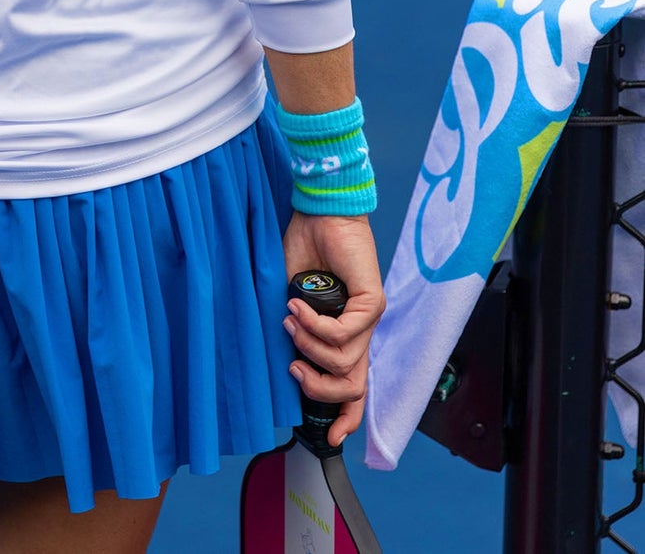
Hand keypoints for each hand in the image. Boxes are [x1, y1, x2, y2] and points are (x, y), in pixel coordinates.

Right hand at [280, 212, 384, 446]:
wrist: (319, 214)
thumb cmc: (303, 250)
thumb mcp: (289, 299)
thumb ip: (291, 329)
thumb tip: (280, 358)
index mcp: (343, 334)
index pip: (353, 386)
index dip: (345, 416)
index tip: (329, 437)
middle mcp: (360, 332)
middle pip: (354, 387)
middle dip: (319, 389)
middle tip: (293, 369)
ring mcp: (368, 318)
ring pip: (345, 363)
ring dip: (309, 347)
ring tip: (289, 318)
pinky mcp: (372, 302)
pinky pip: (345, 334)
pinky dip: (316, 326)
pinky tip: (298, 306)